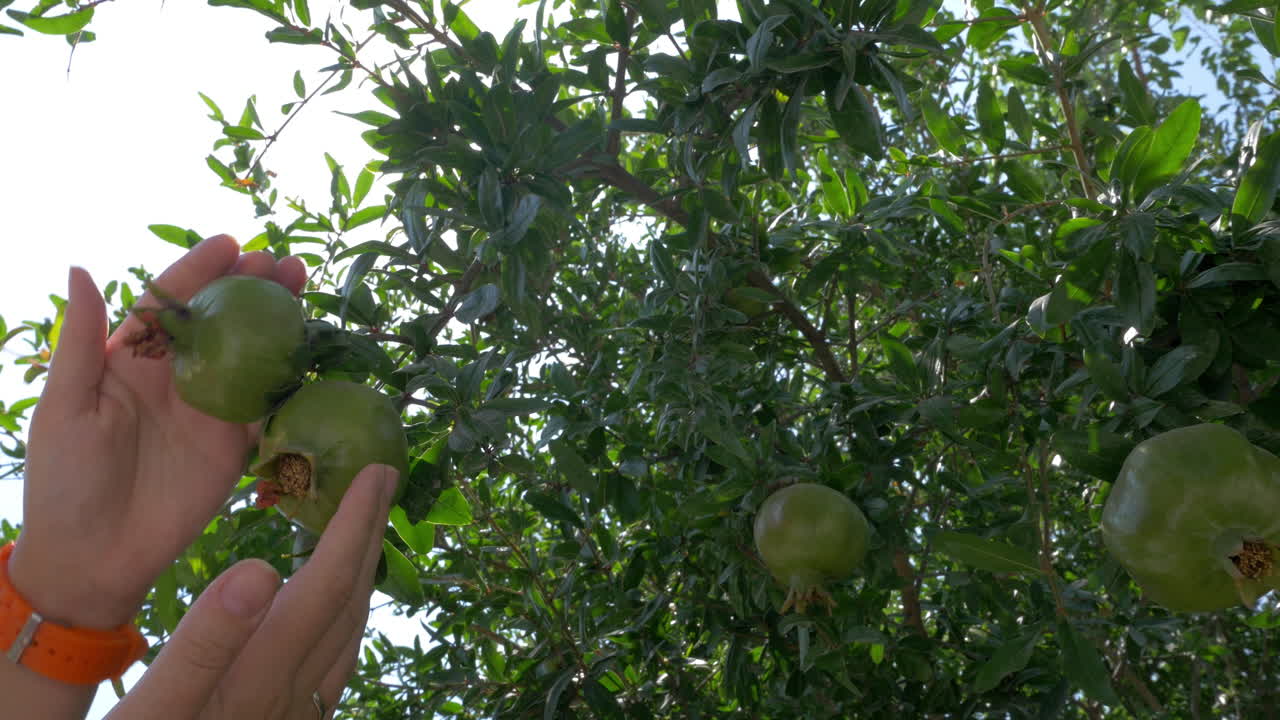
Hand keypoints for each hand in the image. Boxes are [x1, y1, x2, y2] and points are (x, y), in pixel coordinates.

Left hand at [9, 235, 308, 628]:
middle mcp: (175, 376)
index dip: (199, 270)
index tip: (232, 243)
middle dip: (252, 286)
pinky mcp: (236, 445)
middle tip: (284, 263)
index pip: (169, 300)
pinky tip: (314, 352)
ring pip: (251, 353)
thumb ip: (80, 341)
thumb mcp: (64, 407)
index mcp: (130, 359)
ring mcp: (209, 409)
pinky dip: (292, 380)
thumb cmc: (64, 481)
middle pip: (220, 318)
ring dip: (279, 321)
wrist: (94, 557)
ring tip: (304, 290)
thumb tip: (80, 267)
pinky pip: (269, 406)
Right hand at [105, 464, 397, 719]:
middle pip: (349, 604)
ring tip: (365, 527)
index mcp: (261, 680)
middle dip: (370, 535)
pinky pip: (334, 660)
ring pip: (349, 633)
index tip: (375, 473)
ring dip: (362, 572)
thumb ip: (205, 643)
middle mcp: (293, 698)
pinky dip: (343, 614)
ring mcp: (296, 717)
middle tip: (383, 477)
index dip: (354, 526)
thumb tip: (265, 568)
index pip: (326, 587)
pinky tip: (331, 608)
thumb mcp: (151, 713)